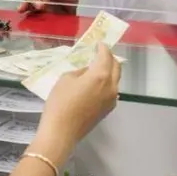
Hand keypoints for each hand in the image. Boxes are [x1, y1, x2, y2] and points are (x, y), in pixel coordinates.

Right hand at [28, 43, 121, 164]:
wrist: (61, 132)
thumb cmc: (60, 103)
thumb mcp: (66, 79)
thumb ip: (80, 71)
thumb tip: (88, 72)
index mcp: (101, 75)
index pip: (106, 56)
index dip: (102, 48)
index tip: (99, 43)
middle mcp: (111, 86)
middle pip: (116, 67)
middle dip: (110, 58)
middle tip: (101, 53)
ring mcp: (112, 99)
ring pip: (115, 80)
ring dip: (109, 71)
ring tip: (98, 68)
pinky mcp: (108, 110)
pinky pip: (111, 91)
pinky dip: (107, 83)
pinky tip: (96, 84)